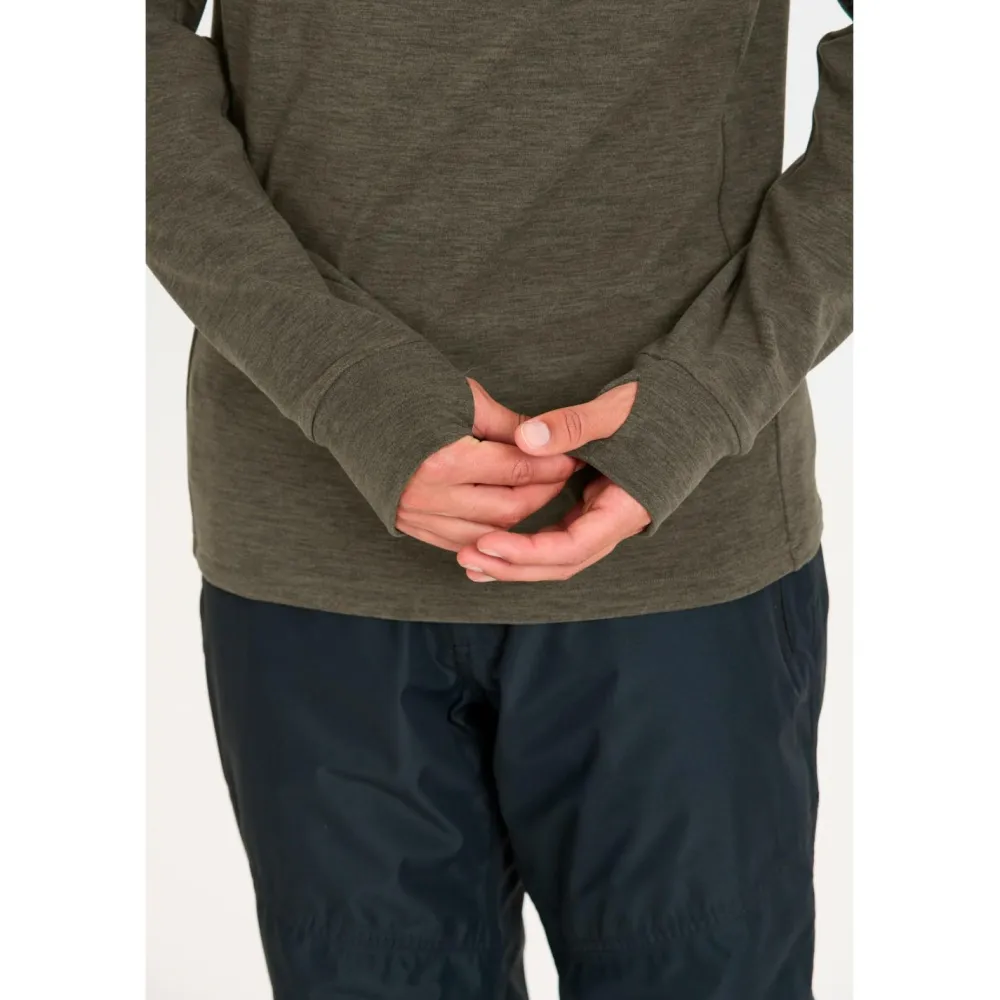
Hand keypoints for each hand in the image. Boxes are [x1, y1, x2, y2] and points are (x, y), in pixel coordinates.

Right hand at [396, 379, 582, 551]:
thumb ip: (508, 427)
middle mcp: (428, 496)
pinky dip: (488, 531)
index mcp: (443, 461)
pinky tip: (508, 517)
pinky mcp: (407, 523)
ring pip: (488, 532)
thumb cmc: (405, 386)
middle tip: (564, 475)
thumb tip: (547, 443)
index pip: (518, 472)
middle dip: (544, 493)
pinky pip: (460, 541)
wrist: (348, 399)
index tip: (575, 457)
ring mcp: (415, 515)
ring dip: (520, 518)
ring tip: (541, 493)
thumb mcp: (463, 398)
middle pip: (509, 509)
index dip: (553, 466)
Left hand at [455, 383, 650, 580]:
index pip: (572, 548)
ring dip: (517, 562)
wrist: (696, 403)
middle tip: (467, 560)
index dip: (528, 552)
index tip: (487, 542)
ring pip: (558, 556)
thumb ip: (574, 425)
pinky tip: (495, 542)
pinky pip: (558, 537)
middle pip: (561, 564)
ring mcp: (605, 518)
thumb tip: (525, 438)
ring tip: (472, 561)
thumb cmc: (663, 405)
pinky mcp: (595, 508)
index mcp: (627, 508)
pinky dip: (528, 543)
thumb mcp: (618, 410)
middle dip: (514, 567)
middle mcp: (617, 523)